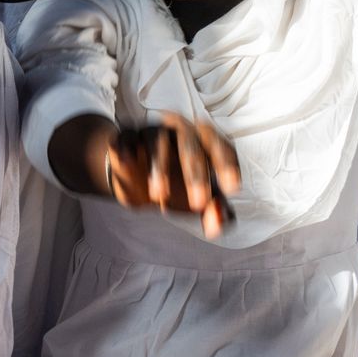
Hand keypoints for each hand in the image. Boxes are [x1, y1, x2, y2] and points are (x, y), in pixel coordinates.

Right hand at [102, 114, 239, 239]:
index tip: (231, 190)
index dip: (227, 165)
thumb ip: (212, 212)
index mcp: (203, 140)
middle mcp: (178, 129)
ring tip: (158, 196)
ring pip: (157, 141)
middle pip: (190, 143)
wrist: (137, 180)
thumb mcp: (198, 201)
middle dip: (195, 175)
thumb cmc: (177, 186)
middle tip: (198, 205)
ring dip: (159, 167)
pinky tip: (127, 165)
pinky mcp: (126, 137)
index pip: (219, 146)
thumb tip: (217, 226)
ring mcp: (151, 131)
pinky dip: (126, 151)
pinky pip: (125, 139)